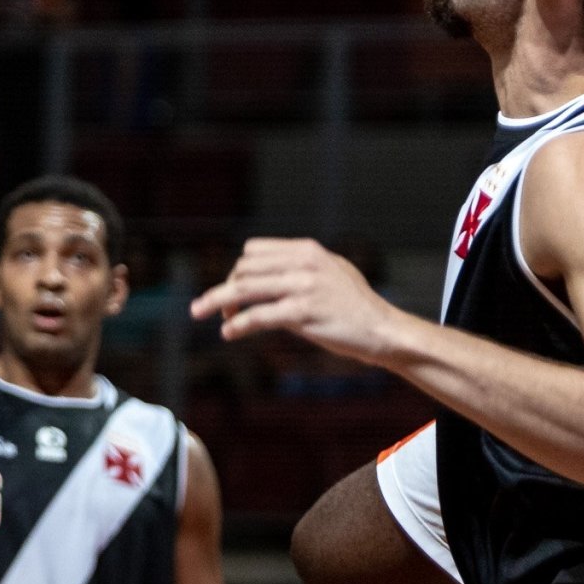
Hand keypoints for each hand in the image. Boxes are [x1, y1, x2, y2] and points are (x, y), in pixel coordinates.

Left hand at [189, 238, 409, 365]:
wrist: (382, 329)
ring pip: (244, 289)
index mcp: (306, 249)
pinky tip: (228, 333)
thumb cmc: (355, 304)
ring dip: (218, 302)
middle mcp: (303, 263)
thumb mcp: (330, 270)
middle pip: (244, 269)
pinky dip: (238, 325)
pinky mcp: (303, 313)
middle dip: (225, 289)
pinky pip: (258, 316)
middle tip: (220, 310)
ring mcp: (303, 287)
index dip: (237, 271)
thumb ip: (299, 265)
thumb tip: (263, 271)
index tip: (232, 290)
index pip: (254, 251)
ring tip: (201, 314)